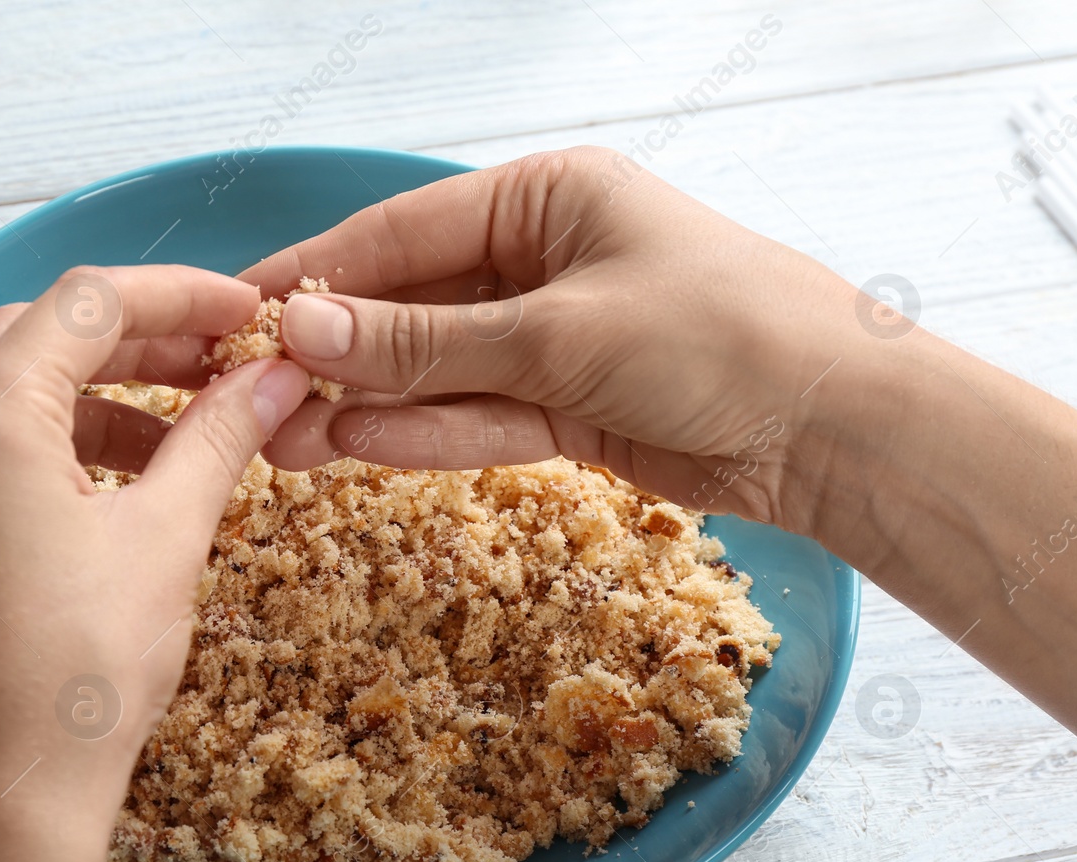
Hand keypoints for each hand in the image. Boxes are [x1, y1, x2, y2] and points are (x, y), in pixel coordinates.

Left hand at [0, 264, 307, 861]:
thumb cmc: (78, 679)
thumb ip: (218, 436)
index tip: (243, 313)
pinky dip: (44, 450)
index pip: (87, 302)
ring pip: (1, 398)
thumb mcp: (166, 539)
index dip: (179, 296)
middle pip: (36, 338)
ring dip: (92, 400)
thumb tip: (271, 374)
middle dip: (134, 342)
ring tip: (175, 439)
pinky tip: (108, 491)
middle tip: (217, 366)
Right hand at [242, 146, 873, 532]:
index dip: (316, 275)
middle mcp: (542, 259)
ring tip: (285, 443)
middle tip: (251, 399)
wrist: (837, 431)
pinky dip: (428, 434)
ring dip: (370, 407)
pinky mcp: (569, 405)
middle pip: (413, 307)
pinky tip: (359, 448)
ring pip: (439, 371)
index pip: (401, 233)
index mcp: (544, 198)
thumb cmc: (718, 337)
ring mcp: (553, 336)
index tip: (239, 311)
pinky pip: (480, 415)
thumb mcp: (558, 334)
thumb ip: (426, 345)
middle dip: (337, 356)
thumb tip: (304, 332)